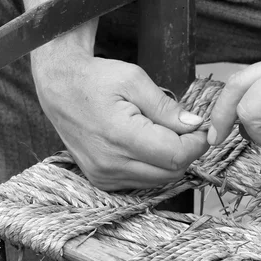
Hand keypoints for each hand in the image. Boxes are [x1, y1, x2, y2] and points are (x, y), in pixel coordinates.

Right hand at [32, 51, 207, 189]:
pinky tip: (147, 145)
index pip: (176, 155)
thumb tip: (194, 125)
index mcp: (120, 136)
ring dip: (170, 161)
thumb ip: (167, 107)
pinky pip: (141, 181)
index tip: (201, 129)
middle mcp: (111, 163)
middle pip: (171, 172)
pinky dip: (153, 167)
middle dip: (186, 152)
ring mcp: (104, 175)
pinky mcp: (101, 180)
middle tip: (186, 129)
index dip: (197, 144)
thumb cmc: (96, 79)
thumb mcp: (135, 81)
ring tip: (164, 134)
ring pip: (158, 180)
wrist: (59, 88)